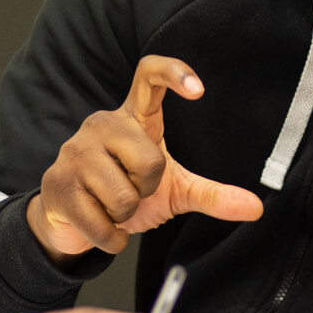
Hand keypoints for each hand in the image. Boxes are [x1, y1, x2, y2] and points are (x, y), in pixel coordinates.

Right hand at [27, 56, 264, 260]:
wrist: (71, 221)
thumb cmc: (124, 195)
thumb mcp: (171, 191)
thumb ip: (211, 195)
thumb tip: (256, 208)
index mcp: (132, 119)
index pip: (149, 76)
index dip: (174, 74)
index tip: (199, 90)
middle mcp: (101, 124)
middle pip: (150, 160)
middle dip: (147, 189)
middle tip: (134, 190)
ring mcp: (74, 152)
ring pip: (123, 197)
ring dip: (126, 216)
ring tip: (113, 206)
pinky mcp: (56, 185)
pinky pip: (102, 224)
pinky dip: (111, 238)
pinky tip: (102, 226)